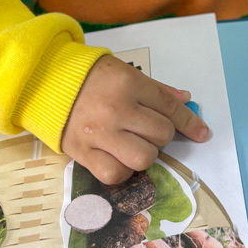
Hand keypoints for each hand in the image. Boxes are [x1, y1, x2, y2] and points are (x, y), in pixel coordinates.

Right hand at [61, 54, 209, 183]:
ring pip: (143, 158)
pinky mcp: (82, 153)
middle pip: (161, 135)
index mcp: (128, 84)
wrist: (45, 84)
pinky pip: (115, 175)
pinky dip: (122, 171)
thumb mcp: (124, 71)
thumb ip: (155, 89)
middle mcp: (116, 110)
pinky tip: (117, 157)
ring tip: (132, 144)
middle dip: (160, 134)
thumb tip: (185, 99)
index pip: (169, 107)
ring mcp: (99, 134)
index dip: (190, 123)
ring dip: (144, 154)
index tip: (202, 134)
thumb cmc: (89, 77)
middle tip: (145, 128)